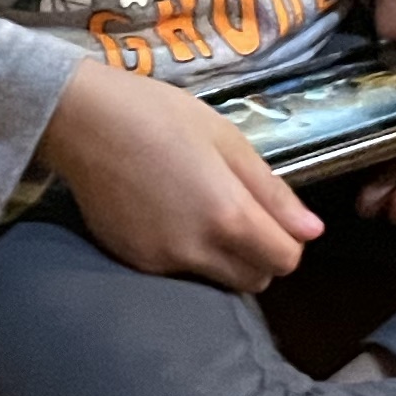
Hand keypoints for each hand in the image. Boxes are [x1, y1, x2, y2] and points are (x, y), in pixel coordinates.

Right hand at [37, 56, 325, 291]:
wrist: (82, 120)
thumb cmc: (159, 115)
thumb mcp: (226, 140)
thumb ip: (272, 191)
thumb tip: (313, 231)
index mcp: (228, 216)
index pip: (285, 260)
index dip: (288, 240)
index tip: (272, 216)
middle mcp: (196, 251)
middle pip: (254, 281)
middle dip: (259, 255)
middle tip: (239, 214)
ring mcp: (161, 262)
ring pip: (215, 280)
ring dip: (223, 259)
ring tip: (200, 212)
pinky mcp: (133, 262)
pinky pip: (177, 272)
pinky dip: (185, 255)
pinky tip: (166, 216)